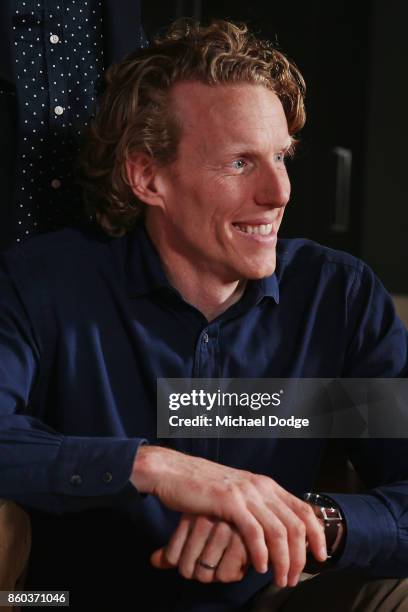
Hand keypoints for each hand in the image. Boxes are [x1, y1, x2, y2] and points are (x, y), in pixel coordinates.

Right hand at [131, 446, 326, 585]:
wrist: (175, 472)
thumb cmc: (203, 488)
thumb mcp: (238, 493)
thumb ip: (257, 506)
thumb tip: (274, 531)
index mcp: (266, 484)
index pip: (303, 509)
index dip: (317, 534)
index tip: (320, 556)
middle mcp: (261, 487)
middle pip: (295, 524)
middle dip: (300, 557)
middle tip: (294, 578)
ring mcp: (246, 493)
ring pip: (279, 531)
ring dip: (284, 560)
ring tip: (281, 579)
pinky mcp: (230, 502)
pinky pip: (254, 531)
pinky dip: (261, 552)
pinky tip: (260, 567)